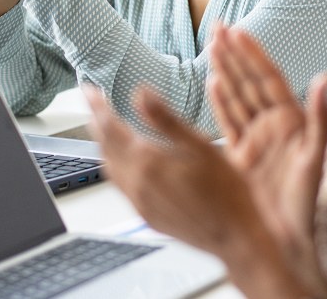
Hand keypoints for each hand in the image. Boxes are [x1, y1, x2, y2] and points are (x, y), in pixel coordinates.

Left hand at [85, 87, 310, 297]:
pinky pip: (121, 186)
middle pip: (105, 148)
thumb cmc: (228, 191)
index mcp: (149, 163)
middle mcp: (138, 185)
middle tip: (94, 104)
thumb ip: (166, 119)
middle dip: (97, 123)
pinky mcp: (147, 217)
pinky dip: (116, 166)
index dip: (97, 106)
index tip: (88, 90)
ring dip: (104, 145)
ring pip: (110, 169)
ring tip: (106, 128)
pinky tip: (128, 162)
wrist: (238, 237)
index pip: (110, 127)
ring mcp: (141, 204)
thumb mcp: (201, 145)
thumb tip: (141, 94)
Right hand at [209, 24, 326, 295]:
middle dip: (234, 54)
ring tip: (212, 45)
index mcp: (293, 122)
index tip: (239, 31)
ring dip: (225, 70)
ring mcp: (258, 141)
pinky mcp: (243, 158)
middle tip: (218, 27)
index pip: (269, 79)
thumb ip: (320, 117)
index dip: (253, 54)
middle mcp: (274, 126)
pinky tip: (213, 83)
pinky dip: (220, 102)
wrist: (294, 243)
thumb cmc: (314, 204)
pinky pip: (229, 123)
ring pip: (238, 97)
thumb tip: (324, 78)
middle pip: (250, 81)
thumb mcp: (319, 158)